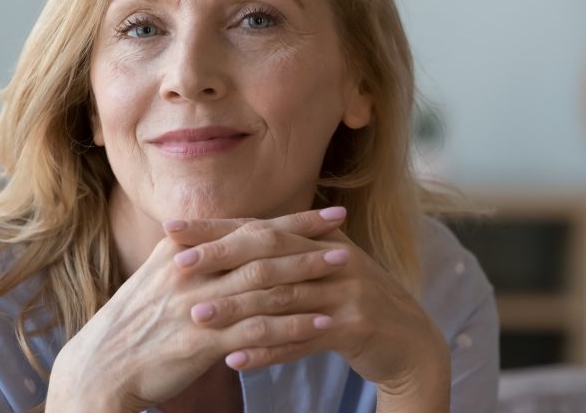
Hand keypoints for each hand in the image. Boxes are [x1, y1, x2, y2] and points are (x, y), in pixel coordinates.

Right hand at [45, 209, 349, 411]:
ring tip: (345, 271)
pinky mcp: (201, 340)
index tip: (326, 213)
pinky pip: (257, 329)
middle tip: (345, 234)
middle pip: (259, 248)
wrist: (101, 367)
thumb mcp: (159, 278)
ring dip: (308, 276)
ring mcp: (196, 303)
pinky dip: (293, 325)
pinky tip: (322, 323)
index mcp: (181, 249)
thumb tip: (231, 242)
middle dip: (306, 240)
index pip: (246, 227)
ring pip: (264, 284)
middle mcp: (190, 269)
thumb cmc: (134, 324)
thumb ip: (195, 258)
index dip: (290, 220)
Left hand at [164, 207, 450, 408]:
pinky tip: (235, 358)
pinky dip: (267, 350)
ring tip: (197, 316)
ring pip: (282, 298)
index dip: (217, 227)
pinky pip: (303, 340)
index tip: (173, 228)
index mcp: (320, 240)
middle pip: (269, 254)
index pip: (260, 227)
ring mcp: (348, 291)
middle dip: (221, 258)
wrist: (412, 339)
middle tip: (178, 266)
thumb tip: (231, 237)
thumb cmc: (353, 304)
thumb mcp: (323, 270)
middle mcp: (334, 258)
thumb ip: (285, 254)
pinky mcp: (357, 327)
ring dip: (237, 308)